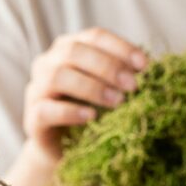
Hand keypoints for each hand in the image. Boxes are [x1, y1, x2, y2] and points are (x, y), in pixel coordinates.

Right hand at [22, 27, 147, 162]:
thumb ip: (124, 77)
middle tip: (133, 86)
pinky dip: (70, 111)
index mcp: (69, 48)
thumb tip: (153, 71)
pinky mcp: (32, 117)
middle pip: (74, 51)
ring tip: (118, 102)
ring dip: (92, 87)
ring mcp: (36, 88)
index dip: (121, 47)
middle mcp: (48, 62)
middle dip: (108, 67)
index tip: (145, 65)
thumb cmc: (92, 112)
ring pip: (59, 76)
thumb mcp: (110, 90)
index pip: (95, 36)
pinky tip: (91, 117)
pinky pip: (46, 109)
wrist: (65, 149)